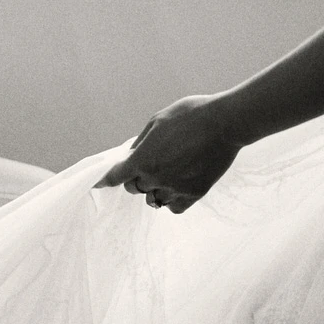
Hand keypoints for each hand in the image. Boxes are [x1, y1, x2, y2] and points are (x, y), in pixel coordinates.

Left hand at [95, 94, 239, 212]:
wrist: (225, 123)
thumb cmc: (191, 115)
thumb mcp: (158, 121)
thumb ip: (142, 142)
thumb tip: (132, 155)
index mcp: (143, 159)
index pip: (115, 176)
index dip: (105, 180)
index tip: (98, 184)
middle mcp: (155, 178)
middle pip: (135, 188)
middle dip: (137, 177)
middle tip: (149, 165)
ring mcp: (175, 188)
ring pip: (154, 200)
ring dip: (155, 190)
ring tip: (166, 176)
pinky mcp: (194, 194)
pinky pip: (174, 207)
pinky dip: (172, 200)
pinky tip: (177, 187)